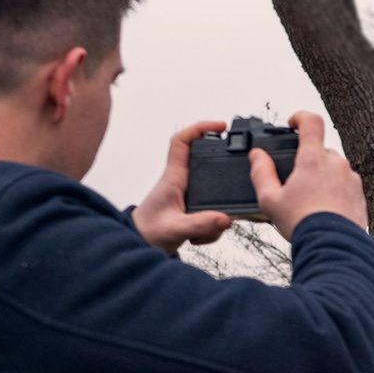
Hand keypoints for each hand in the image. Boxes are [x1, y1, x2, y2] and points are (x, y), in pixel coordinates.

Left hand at [133, 119, 234, 255]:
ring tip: (207, 230)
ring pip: (213, 190)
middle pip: (205, 161)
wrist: (138, 245)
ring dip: (217, 212)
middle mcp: (180, 181)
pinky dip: (212, 225)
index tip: (220, 127)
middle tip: (236, 174)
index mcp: (173, 178)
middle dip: (221, 169)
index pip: (182, 142)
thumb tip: (224, 219)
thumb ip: (199, 224)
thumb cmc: (147, 232)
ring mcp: (187, 194)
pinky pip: (212, 209)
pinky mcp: (191, 207)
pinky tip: (200, 236)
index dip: (200, 128)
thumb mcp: (174, 229)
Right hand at [253, 110, 370, 235]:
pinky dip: (335, 191)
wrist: (334, 248)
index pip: (311, 121)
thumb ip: (261, 173)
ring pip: (334, 168)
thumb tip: (257, 155)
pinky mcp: (360, 194)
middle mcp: (337, 164)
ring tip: (310, 201)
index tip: (293, 125)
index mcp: (314, 159)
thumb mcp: (270, 200)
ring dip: (323, 177)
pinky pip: (345, 185)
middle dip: (308, 161)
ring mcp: (351, 179)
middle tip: (296, 183)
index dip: (300, 117)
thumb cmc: (302, 224)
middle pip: (321, 150)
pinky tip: (324, 210)